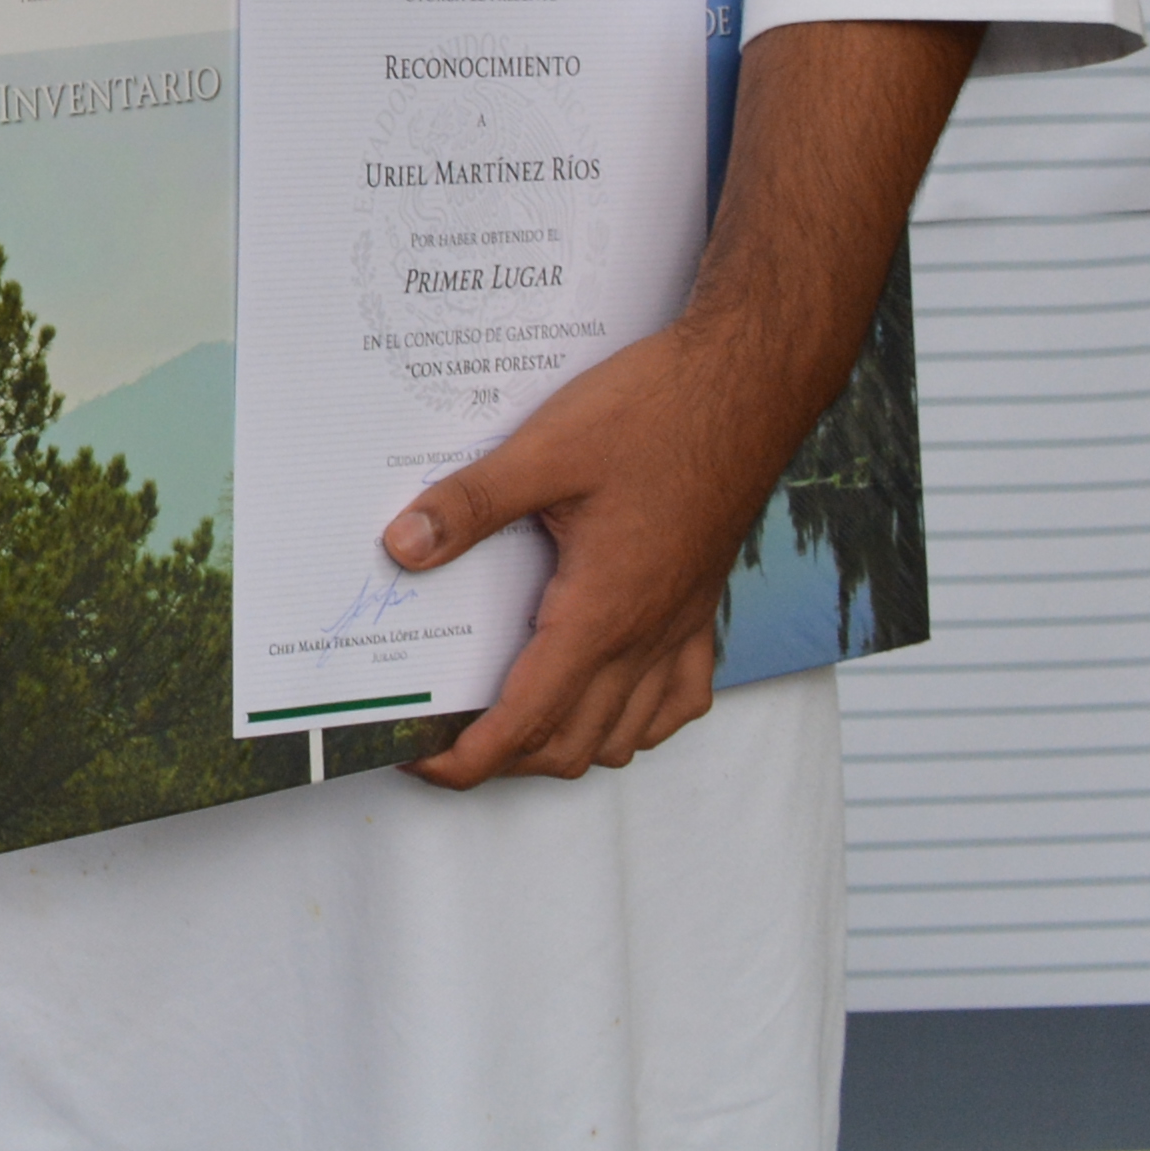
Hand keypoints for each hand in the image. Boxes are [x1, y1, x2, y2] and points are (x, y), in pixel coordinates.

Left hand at [378, 313, 781, 787]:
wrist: (747, 387)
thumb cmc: (655, 414)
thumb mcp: (544, 451)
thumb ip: (470, 505)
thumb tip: (402, 547)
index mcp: (601, 612)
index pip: (528, 721)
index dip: (471, 758)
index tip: (424, 763)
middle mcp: (646, 636)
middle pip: (572, 743)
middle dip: (505, 759)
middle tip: (447, 736)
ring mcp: (682, 627)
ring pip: (626, 733)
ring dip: (566, 745)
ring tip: (510, 722)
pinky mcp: (703, 606)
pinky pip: (680, 698)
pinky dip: (639, 721)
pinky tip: (608, 698)